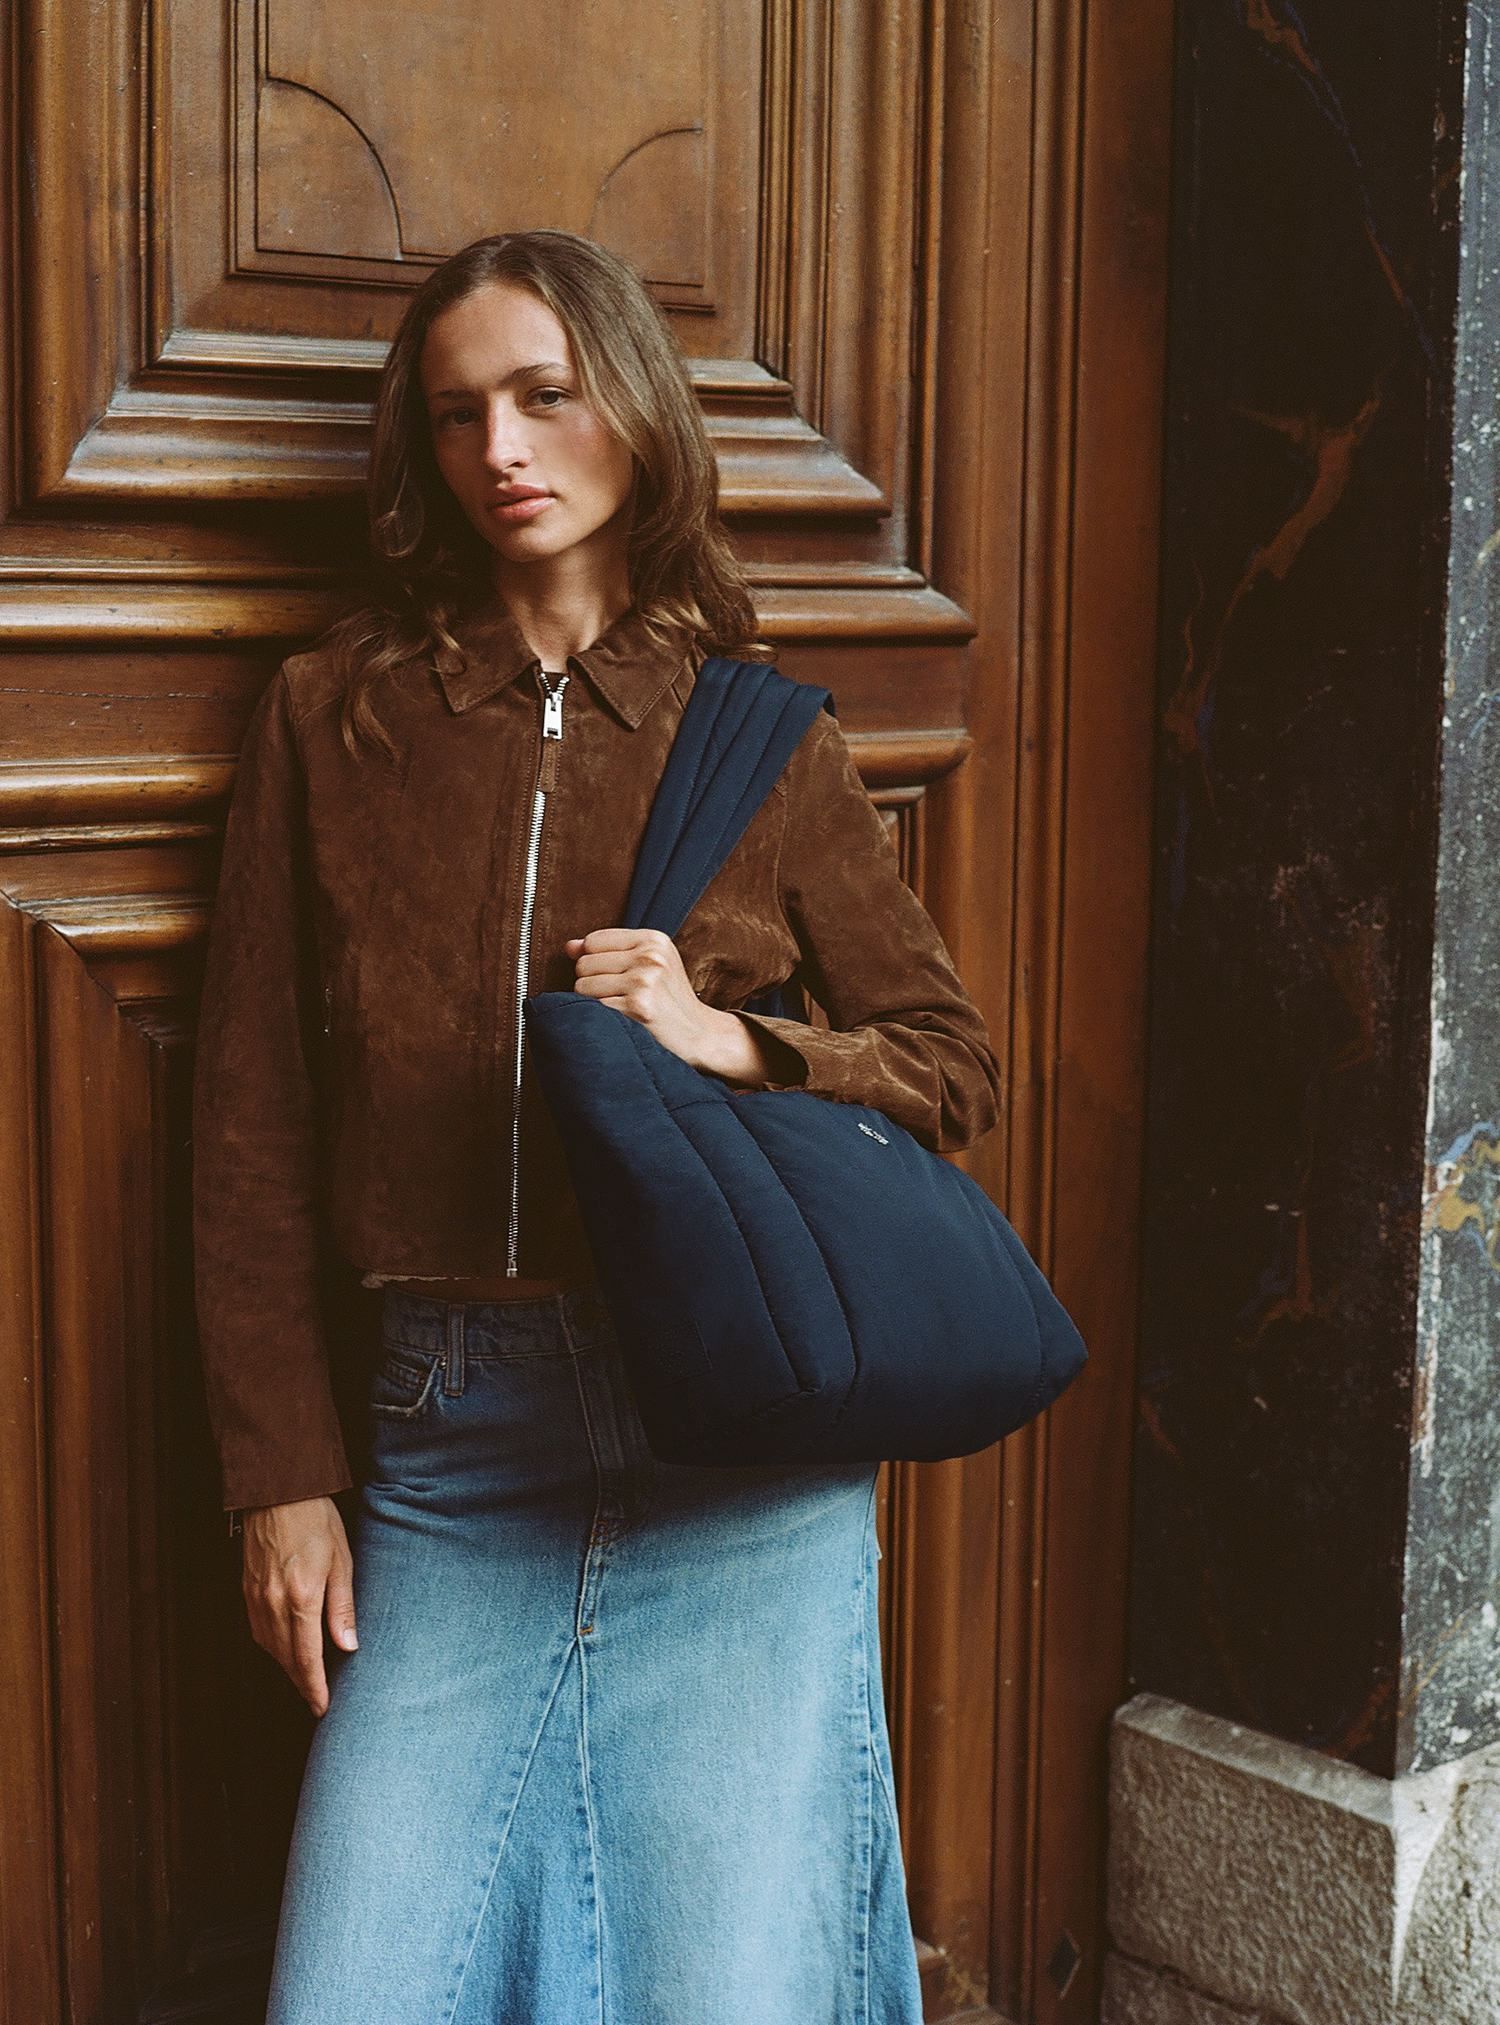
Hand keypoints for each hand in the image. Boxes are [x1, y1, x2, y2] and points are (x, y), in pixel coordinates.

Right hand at [241, 1496, 356, 1716]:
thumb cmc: (316, 1520)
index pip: (307, 1657)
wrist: (277, 1491)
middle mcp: (272, 1604)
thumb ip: (342, 1606)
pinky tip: (285, 1646)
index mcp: (300, 1598)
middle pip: (285, 1659)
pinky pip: (257, 1630)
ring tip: (305, 1677)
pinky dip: (272, 1645)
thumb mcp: (341, 1560)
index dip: (314, 1687)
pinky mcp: (245, 1590)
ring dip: (287, 1666)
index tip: (321, 1707)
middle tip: (316, 1700)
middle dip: (301, 1683)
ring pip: (269, 1648)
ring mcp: (255, 1598)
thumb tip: (348, 1645)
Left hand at [566, 928, 768, 1082]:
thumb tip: (569, 946)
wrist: (700, 1035)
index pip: (593, 941)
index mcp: (653, 939)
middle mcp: (649, 956)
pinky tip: (624, 1021)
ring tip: (621, 1008)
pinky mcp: (637, 1008)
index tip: (612, 976)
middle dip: (592, 983)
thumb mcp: (650, 964)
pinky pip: (594, 1009)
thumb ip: (609, 951)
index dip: (593, 961)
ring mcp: (644, 982)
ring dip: (594, 1003)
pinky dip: (602, 1019)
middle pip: (583, 964)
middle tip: (619, 996)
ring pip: (582, 987)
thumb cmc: (670, 1000)